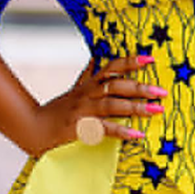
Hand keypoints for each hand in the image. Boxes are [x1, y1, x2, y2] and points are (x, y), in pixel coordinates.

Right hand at [32, 54, 167, 153]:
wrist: (33, 127)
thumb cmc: (57, 110)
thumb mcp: (73, 89)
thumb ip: (87, 75)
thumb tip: (96, 59)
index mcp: (89, 84)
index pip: (112, 67)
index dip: (131, 61)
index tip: (150, 59)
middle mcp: (88, 94)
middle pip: (117, 85)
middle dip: (141, 88)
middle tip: (162, 92)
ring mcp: (84, 110)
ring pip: (113, 105)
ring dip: (136, 108)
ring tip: (157, 110)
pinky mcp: (80, 127)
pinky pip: (104, 128)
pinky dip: (121, 130)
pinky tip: (137, 134)